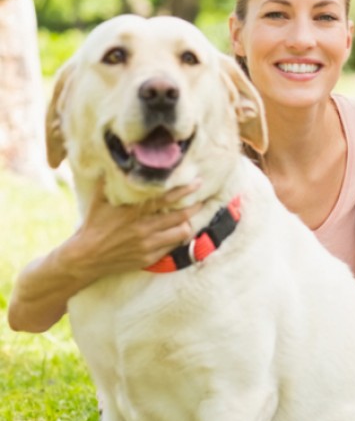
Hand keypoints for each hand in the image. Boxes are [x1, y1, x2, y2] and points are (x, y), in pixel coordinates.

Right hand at [74, 181, 202, 275]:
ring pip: (181, 233)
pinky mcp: (149, 258)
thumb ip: (110, 182)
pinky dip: (176, 239)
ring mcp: (147, 245)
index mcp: (133, 211)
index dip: (184, 190)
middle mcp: (143, 228)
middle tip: (203, 200)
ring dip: (187, 224)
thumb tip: (118, 162)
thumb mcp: (100, 201)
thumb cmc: (93, 225)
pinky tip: (177, 232)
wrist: (85, 257)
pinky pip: (172, 247)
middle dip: (195, 207)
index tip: (198, 183)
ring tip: (190, 217)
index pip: (166, 198)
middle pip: (180, 216)